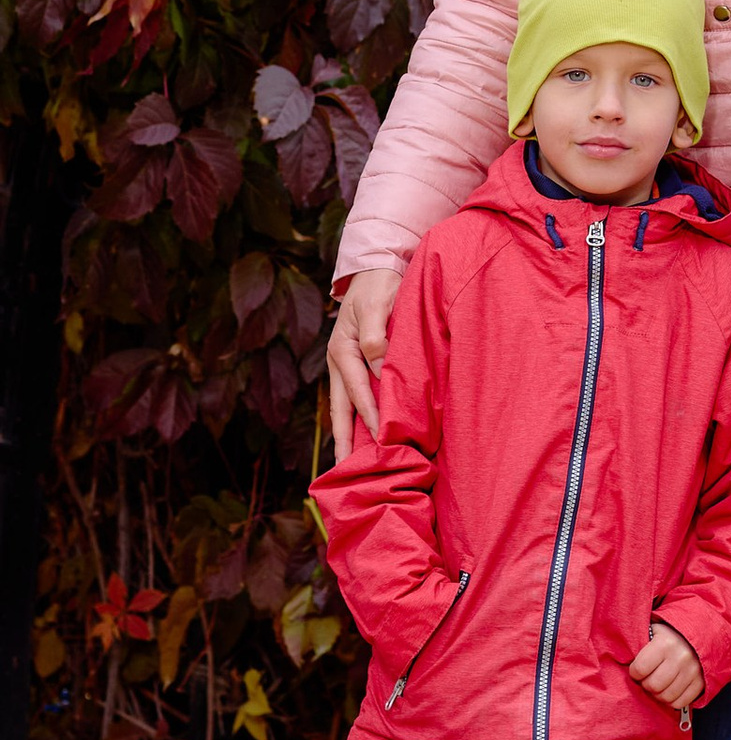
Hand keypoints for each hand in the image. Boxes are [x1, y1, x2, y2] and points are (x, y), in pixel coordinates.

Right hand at [324, 267, 402, 462]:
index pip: (357, 391)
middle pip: (340, 409)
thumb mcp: (377, 304)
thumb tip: (377, 367)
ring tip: (352, 464)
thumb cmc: (378, 284)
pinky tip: (367, 435)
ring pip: (345, 407)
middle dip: (345, 440)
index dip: (370, 415)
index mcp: (341, 350)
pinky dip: (359, 417)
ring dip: (349, 434)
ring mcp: (345, 365)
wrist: (376, 266)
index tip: (382, 439)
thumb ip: (375, 336)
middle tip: (348, 472)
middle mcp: (339, 362)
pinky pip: (355, 397)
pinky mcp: (356, 364)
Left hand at [629, 620, 703, 713]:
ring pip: (666, 697)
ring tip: (659, 684)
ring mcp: (693, 671)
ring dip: (658, 694)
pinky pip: (680, 703)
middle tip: (648, 678)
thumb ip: (640, 645)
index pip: (639, 669)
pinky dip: (672, 700)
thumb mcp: (654, 631)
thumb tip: (625, 661)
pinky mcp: (701, 682)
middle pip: (653, 686)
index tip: (637, 670)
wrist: (701, 632)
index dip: (634, 672)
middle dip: (646, 684)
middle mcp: (681, 657)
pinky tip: (670, 689)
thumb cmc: (671, 635)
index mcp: (665, 643)